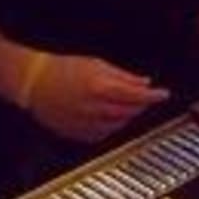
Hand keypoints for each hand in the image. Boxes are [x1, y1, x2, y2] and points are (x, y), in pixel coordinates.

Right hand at [24, 55, 168, 144]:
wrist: (34, 82)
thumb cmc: (62, 69)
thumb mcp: (97, 64)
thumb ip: (124, 76)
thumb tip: (144, 82)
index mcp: (99, 87)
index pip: (136, 95)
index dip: (154, 96)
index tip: (163, 94)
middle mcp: (93, 107)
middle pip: (130, 111)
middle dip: (142, 104)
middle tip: (146, 97)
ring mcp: (85, 122)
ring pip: (119, 124)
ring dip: (129, 115)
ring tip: (128, 104)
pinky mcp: (77, 133)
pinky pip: (104, 134)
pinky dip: (113, 126)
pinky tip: (112, 116)